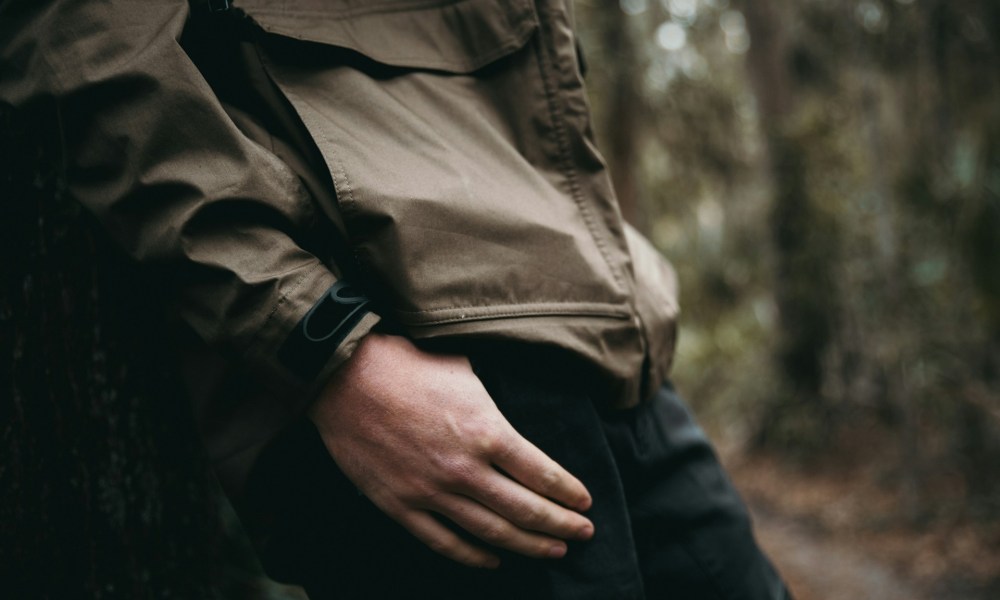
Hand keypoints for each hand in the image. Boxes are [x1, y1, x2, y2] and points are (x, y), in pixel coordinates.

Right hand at [307, 333, 594, 568]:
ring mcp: (431, 492)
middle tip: (583, 533)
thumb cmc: (408, 363)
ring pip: (492, 532)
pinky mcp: (400, 505)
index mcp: (487, 431)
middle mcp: (465, 468)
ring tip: (554, 551)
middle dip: (561, 524)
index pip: (542, 473)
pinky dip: (474, 557)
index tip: (585, 500)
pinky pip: (444, 542)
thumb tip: (516, 404)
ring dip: (528, 545)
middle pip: (525, 509)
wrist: (346, 376)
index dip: (568, 491)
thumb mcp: (467, 368)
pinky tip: (494, 560)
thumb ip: (494, 400)